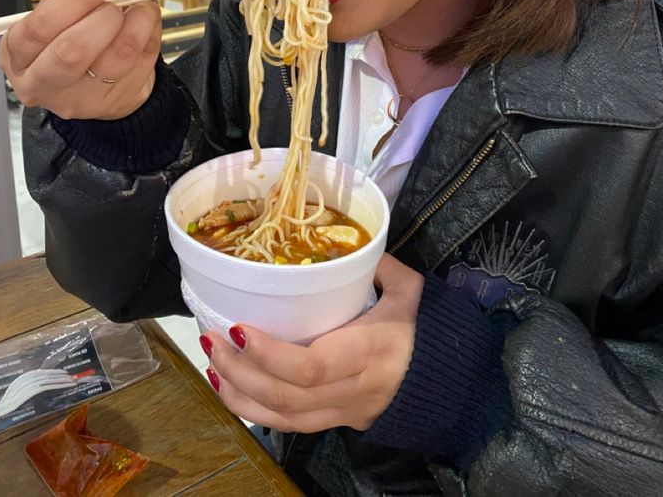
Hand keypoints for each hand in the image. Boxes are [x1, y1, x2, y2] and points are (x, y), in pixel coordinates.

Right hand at [0, 0, 161, 119]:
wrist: (92, 83)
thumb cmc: (66, 43)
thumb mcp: (51, 20)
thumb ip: (57, 0)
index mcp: (18, 57)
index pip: (38, 28)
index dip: (73, 1)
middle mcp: (43, 84)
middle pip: (72, 51)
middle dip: (101, 16)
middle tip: (114, 0)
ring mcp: (81, 99)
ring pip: (117, 58)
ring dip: (136, 22)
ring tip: (140, 6)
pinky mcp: (116, 100)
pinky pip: (142, 60)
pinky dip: (150, 33)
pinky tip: (145, 22)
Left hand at [202, 253, 423, 432]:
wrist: (453, 382)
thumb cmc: (427, 329)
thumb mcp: (412, 290)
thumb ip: (380, 263)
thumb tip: (348, 236)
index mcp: (369, 352)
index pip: (312, 366)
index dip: (271, 355)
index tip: (239, 329)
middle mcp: (352, 390)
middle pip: (287, 396)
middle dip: (241, 371)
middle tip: (209, 338)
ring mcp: (343, 412)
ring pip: (283, 418)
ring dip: (240, 394)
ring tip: (210, 364)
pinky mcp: (337, 422)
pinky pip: (290, 426)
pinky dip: (255, 410)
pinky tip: (230, 389)